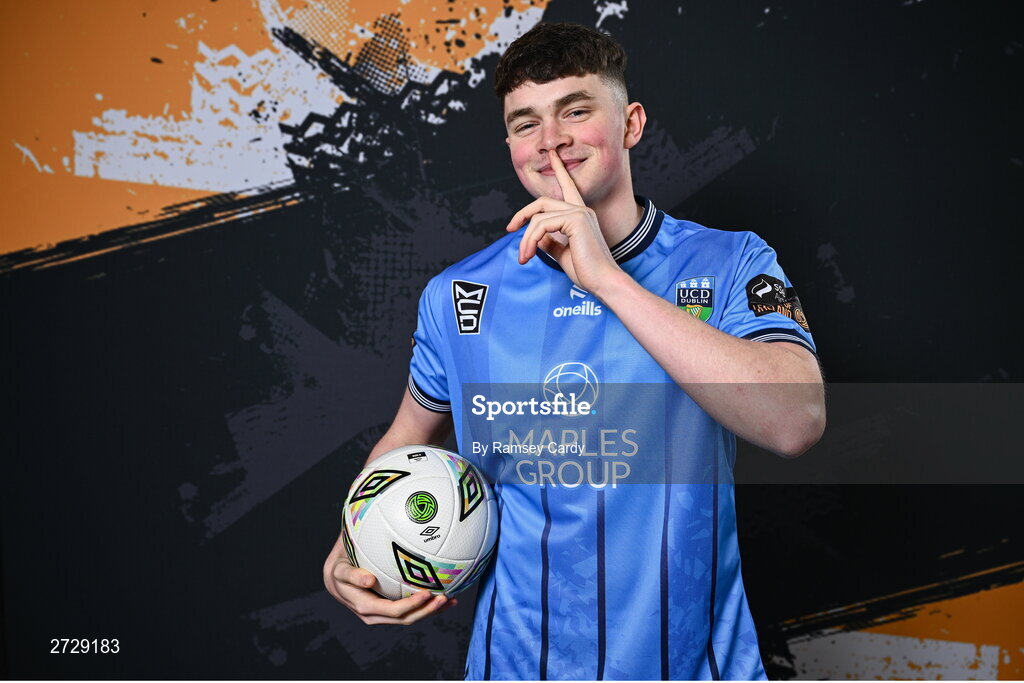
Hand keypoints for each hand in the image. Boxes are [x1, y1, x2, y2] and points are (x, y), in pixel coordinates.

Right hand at [323, 548, 456, 624]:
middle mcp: (377, 615)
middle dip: (427, 611)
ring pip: (411, 617)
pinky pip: (411, 610)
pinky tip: (444, 596)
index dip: (411, 605)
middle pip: (406, 619)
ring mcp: (385, 614)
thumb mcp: (340, 569)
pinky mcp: (391, 608)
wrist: (336, 577)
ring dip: (431, 611)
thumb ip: (352, 574)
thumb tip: (369, 580)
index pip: (393, 611)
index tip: (427, 593)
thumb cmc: (340, 568)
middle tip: (445, 597)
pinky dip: (427, 606)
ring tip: (451, 600)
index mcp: (365, 607)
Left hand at [505, 149, 621, 293]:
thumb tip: (536, 236)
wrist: (603, 282)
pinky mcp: (576, 220)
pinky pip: (541, 225)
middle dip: (522, 214)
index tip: (552, 155)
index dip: (559, 170)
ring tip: (524, 257)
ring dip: (525, 239)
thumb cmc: (587, 271)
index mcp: (580, 215)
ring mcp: (579, 212)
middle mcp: (581, 209)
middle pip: (542, 201)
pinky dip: (530, 240)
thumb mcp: (563, 253)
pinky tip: (530, 254)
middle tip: (509, 229)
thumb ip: (551, 242)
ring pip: (538, 217)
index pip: (568, 187)